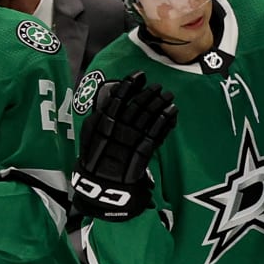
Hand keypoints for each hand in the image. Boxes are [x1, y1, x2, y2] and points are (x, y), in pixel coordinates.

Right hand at [72, 72, 176, 221]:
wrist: (100, 187)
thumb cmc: (95, 160)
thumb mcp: (91, 134)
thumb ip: (102, 115)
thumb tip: (114, 95)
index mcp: (100, 122)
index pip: (116, 98)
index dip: (129, 85)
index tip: (140, 75)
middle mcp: (115, 130)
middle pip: (135, 107)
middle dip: (149, 94)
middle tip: (160, 87)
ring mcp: (129, 141)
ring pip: (147, 118)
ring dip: (160, 104)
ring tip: (168, 95)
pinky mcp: (142, 154)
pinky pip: (156, 134)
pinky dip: (165, 122)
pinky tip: (172, 112)